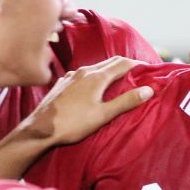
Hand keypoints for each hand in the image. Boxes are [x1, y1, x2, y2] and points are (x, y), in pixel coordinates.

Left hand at [27, 56, 152, 145]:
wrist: (40, 128)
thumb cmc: (73, 123)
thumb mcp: (103, 114)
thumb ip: (126, 101)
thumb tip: (148, 90)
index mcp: (97, 77)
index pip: (123, 63)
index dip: (138, 64)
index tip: (149, 69)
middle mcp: (84, 71)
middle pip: (110, 61)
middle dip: (126, 65)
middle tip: (138, 73)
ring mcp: (71, 75)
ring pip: (96, 67)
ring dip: (111, 70)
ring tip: (119, 80)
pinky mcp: (62, 82)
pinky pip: (84, 73)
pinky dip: (96, 75)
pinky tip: (95, 86)